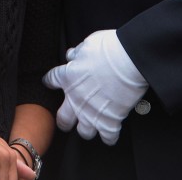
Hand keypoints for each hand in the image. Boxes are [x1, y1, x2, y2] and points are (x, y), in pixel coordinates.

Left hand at [43, 30, 147, 145]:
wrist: (130, 60)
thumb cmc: (110, 48)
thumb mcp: (88, 43)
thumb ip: (78, 52)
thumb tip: (72, 54)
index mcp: (68, 77)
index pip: (52, 80)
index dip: (50, 81)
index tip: (51, 82)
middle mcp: (76, 99)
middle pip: (62, 118)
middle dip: (64, 120)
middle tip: (68, 119)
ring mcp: (93, 112)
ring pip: (83, 131)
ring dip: (87, 128)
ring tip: (91, 124)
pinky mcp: (110, 121)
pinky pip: (108, 137)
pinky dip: (110, 136)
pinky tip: (111, 133)